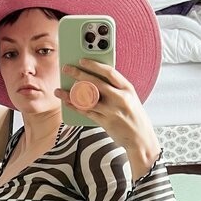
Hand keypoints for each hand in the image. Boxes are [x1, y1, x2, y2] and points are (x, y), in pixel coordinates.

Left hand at [58, 60, 160, 179]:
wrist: (141, 139)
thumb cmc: (134, 117)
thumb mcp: (130, 99)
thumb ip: (116, 89)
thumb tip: (94, 79)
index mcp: (128, 89)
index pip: (109, 72)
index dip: (94, 65)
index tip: (82, 60)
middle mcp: (121, 98)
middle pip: (95, 82)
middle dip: (78, 74)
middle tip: (66, 69)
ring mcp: (113, 110)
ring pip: (87, 98)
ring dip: (70, 94)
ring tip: (59, 90)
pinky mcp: (106, 122)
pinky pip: (86, 112)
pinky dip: (75, 107)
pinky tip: (67, 103)